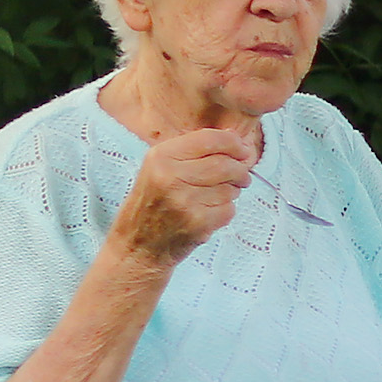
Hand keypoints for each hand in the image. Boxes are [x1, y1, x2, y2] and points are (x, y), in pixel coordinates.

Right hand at [108, 122, 259, 266]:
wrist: (137, 244)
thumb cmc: (153, 202)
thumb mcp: (160, 167)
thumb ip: (194, 150)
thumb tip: (235, 136)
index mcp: (161, 157)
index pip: (209, 139)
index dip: (233, 143)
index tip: (244, 149)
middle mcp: (170, 177)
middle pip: (226, 165)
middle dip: (241, 170)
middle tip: (242, 176)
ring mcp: (184, 202)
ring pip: (230, 189)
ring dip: (232, 192)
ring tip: (214, 197)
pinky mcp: (197, 224)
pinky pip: (229, 210)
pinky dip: (226, 211)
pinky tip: (208, 213)